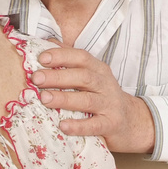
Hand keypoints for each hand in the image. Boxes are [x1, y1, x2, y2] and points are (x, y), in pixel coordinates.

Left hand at [32, 47, 154, 153]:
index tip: (42, 58)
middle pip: (83, 77)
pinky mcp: (111, 125)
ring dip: (64, 98)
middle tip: (36, 78)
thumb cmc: (102, 96)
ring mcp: (109, 105)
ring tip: (44, 98)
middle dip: (58, 77)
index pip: (81, 57)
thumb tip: (46, 42)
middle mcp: (105, 84)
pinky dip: (78, 126)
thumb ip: (71, 61)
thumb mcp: (91, 75)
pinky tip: (63, 126)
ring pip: (87, 100)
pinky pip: (94, 125)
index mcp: (98, 69)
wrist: (132, 121)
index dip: (62, 56)